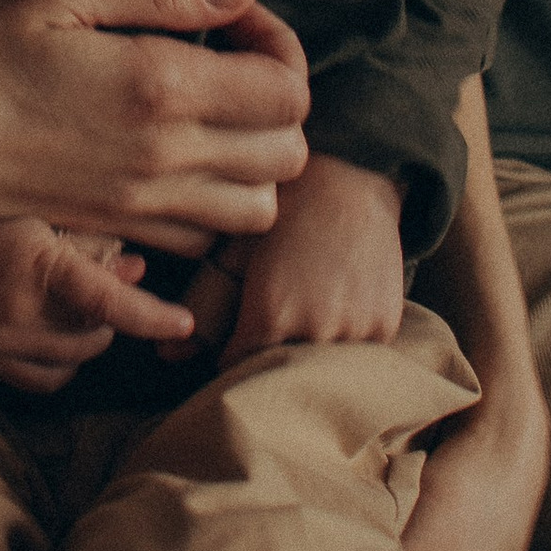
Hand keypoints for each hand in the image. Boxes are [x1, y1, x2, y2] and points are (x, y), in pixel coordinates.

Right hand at [0, 0, 310, 249]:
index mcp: (160, 89)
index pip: (288, 89)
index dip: (278, 43)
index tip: (232, 15)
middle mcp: (165, 160)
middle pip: (288, 152)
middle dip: (278, 100)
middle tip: (227, 57)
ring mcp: (140, 205)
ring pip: (258, 206)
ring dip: (253, 157)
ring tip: (209, 108)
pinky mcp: (112, 228)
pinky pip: (203, 236)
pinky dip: (212, 200)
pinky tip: (171, 151)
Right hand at [0, 215, 200, 393]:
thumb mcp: (35, 204)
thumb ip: (89, 234)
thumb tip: (138, 270)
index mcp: (31, 265)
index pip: (108, 303)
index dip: (153, 315)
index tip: (187, 325)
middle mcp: (14, 314)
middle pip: (99, 332)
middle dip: (111, 307)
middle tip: (100, 271)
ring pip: (77, 358)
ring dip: (88, 331)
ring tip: (70, 293)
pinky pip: (46, 379)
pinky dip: (62, 358)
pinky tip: (54, 325)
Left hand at [218, 151, 407, 362]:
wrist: (349, 181)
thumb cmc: (283, 210)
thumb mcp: (235, 250)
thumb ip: (205, 303)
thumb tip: (166, 354)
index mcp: (269, 315)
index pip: (238, 364)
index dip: (233, 349)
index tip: (237, 332)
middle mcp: (312, 330)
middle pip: (279, 369)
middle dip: (270, 353)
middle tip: (275, 319)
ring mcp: (353, 330)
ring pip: (321, 366)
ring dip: (312, 348)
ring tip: (309, 308)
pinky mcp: (384, 326)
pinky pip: (359, 353)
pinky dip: (348, 339)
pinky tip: (340, 304)